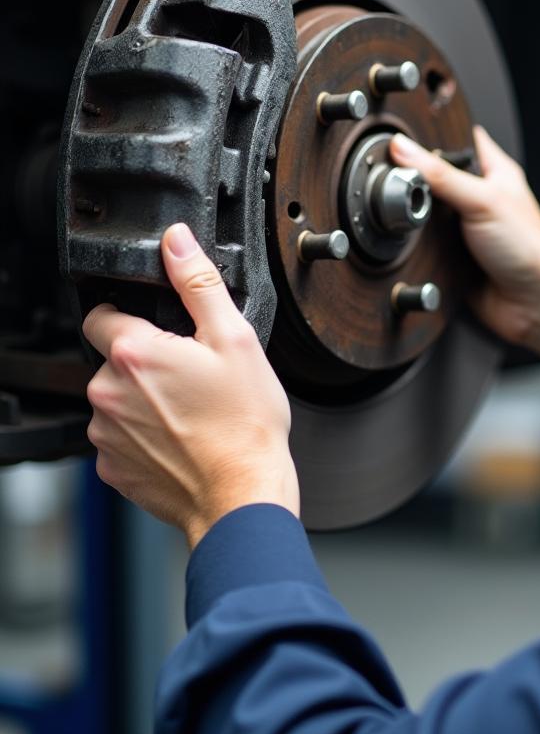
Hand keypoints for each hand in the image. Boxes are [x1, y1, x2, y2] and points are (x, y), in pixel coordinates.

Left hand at [83, 223, 298, 549]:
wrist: (243, 492)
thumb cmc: (245, 422)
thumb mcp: (234, 337)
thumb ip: (197, 282)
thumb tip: (177, 241)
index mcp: (134, 353)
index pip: (101, 314)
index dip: (132, 314)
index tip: (163, 330)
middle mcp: (107, 393)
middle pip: (113, 360)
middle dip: (146, 361)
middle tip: (193, 373)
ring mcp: (106, 435)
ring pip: (117, 399)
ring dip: (144, 399)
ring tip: (192, 409)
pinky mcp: (113, 469)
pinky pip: (121, 439)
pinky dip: (145, 436)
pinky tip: (183, 437)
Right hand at [389, 126, 539, 348]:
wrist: (535, 306)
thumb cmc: (531, 251)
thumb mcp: (483, 201)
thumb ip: (442, 175)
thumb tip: (404, 149)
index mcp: (495, 172)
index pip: (459, 141)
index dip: (432, 137)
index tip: (402, 136)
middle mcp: (479, 198)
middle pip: (435, 177)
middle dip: (415, 178)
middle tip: (396, 178)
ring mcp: (465, 228)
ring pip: (425, 211)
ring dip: (413, 214)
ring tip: (403, 212)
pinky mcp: (453, 255)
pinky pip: (424, 244)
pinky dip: (414, 243)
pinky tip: (410, 241)